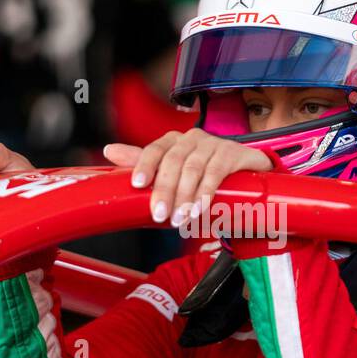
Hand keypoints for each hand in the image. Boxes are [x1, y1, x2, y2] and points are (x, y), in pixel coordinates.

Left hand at [104, 129, 272, 226]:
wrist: (247, 175)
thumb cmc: (204, 174)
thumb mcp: (173, 173)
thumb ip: (144, 163)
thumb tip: (109, 151)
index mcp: (174, 141)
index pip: (154, 149)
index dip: (144, 164)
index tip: (137, 184)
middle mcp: (192, 138)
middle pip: (173, 162)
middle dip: (164, 190)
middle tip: (159, 214)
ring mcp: (214, 144)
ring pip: (193, 169)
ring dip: (184, 196)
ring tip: (179, 218)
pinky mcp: (233, 153)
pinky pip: (216, 173)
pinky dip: (205, 192)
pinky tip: (199, 209)